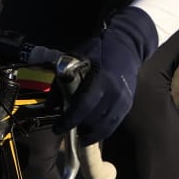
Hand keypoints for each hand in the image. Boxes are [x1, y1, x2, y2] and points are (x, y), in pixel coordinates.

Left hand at [60, 7, 157, 144]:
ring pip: (104, 127)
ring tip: (78, 134)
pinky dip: (101, 131)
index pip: (83, 106)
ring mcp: (123, 100)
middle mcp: (114, 92)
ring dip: (89, 133)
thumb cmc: (98, 50)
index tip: (57, 128)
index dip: (69, 120)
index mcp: (101, 79)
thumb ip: (61, 82)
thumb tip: (49, 106)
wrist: (126, 45)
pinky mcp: (128, 104)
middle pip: (93, 120)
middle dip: (78, 127)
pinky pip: (113, 124)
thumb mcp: (75, 58)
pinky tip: (91, 132)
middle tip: (66, 128)